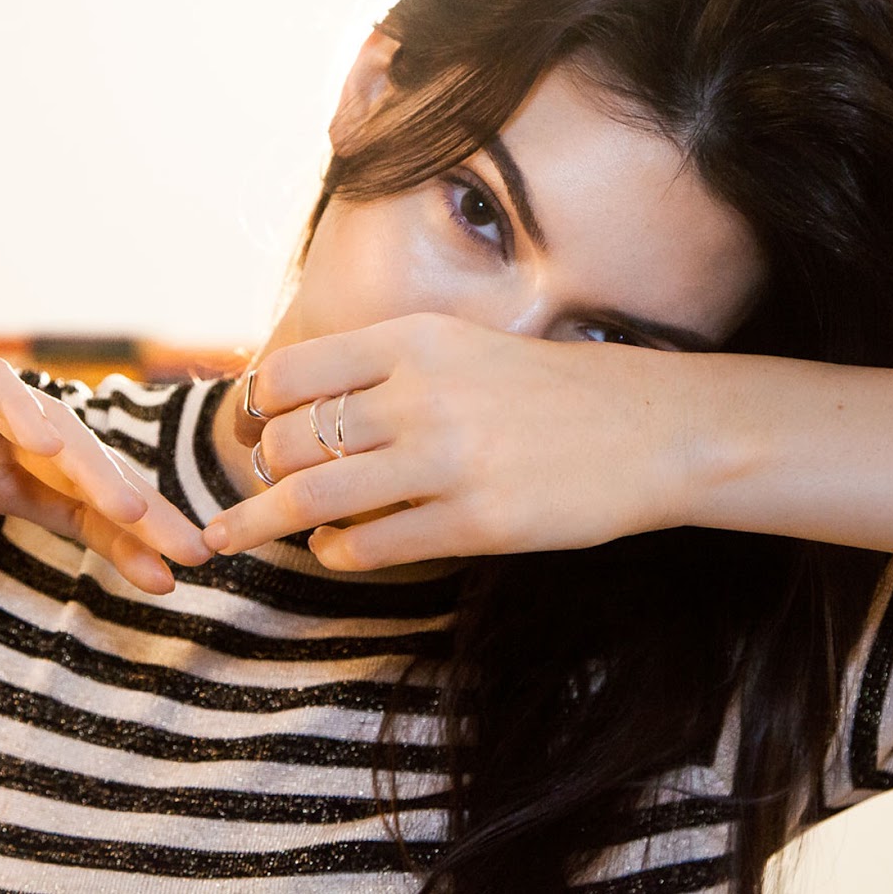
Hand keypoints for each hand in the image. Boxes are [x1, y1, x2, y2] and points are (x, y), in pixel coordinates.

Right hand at [0, 289, 210, 603]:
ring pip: (47, 426)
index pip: (71, 513)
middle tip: (191, 552)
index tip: (166, 584)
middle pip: (80, 474)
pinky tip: (50, 443)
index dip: (119, 543)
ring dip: (92, 468)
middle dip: (137, 513)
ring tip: (135, 510)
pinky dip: (19, 407)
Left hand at [202, 313, 701, 569]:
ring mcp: (448, 461)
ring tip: (240, 536)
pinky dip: (337, 553)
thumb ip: (390, 367)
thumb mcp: (466, 348)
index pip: (290, 374)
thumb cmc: (552, 390)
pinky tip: (335, 551)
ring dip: (270, 522)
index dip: (255, 408)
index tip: (248, 430)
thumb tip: (300, 402)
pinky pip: (371, 546)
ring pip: (315, 498)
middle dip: (262, 470)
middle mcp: (422, 395)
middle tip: (259, 486)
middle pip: (291, 440)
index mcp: (415, 340)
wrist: (652, 430)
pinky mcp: (476, 523)